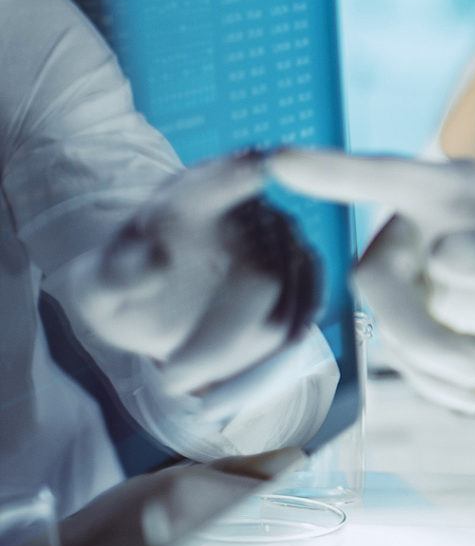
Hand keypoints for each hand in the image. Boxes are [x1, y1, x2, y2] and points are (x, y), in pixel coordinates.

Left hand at [66, 153, 321, 396]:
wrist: (159, 301)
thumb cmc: (126, 286)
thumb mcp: (97, 285)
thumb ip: (113, 274)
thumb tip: (155, 263)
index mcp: (195, 198)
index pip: (221, 181)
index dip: (241, 175)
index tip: (260, 166)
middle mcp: (254, 213)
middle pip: (264, 275)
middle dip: (217, 342)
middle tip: (170, 380)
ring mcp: (288, 246)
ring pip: (287, 308)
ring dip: (237, 356)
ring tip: (184, 377)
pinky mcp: (306, 279)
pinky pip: (303, 318)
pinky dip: (268, 354)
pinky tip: (227, 372)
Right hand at [264, 151, 474, 410]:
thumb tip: (439, 258)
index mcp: (456, 189)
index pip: (387, 176)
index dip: (333, 171)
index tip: (277, 161)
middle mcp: (417, 224)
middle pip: (376, 282)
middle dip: (425, 337)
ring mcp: (405, 270)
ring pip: (390, 328)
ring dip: (449, 361)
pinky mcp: (406, 313)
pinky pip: (403, 358)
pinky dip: (443, 382)